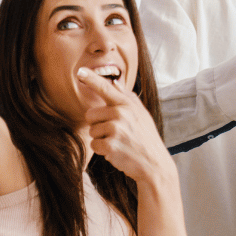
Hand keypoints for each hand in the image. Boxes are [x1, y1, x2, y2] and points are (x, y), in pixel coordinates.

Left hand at [81, 68, 172, 184]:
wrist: (155, 164)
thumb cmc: (147, 138)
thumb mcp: (142, 115)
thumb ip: (127, 97)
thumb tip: (114, 82)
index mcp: (127, 105)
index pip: (105, 88)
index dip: (91, 78)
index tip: (80, 71)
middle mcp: (121, 114)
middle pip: (90, 115)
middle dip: (99, 125)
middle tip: (117, 133)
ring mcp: (116, 130)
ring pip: (92, 131)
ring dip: (102, 139)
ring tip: (119, 143)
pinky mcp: (111, 145)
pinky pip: (94, 145)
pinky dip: (103, 151)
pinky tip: (117, 151)